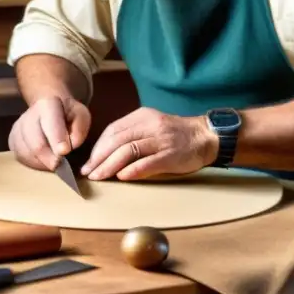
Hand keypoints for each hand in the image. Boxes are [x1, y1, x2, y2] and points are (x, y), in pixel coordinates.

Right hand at [8, 96, 90, 171]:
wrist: (48, 108)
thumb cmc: (68, 114)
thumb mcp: (81, 116)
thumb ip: (79, 130)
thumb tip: (70, 146)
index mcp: (48, 105)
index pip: (50, 123)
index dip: (57, 139)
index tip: (64, 152)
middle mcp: (29, 115)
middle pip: (36, 143)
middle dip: (49, 159)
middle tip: (59, 165)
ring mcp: (18, 127)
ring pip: (26, 153)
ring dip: (41, 163)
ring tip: (53, 164)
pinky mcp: (12, 139)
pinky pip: (20, 156)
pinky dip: (32, 163)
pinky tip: (42, 161)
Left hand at [80, 107, 218, 181]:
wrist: (205, 136)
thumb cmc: (175, 134)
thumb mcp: (152, 125)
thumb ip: (132, 134)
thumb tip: (106, 152)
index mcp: (142, 116)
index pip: (113, 130)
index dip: (98, 147)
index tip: (89, 161)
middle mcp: (150, 126)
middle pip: (117, 140)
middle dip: (99, 158)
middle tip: (88, 172)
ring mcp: (161, 140)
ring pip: (128, 151)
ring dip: (110, 165)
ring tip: (99, 176)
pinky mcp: (171, 155)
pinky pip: (147, 163)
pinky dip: (132, 170)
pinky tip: (121, 177)